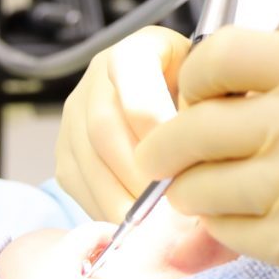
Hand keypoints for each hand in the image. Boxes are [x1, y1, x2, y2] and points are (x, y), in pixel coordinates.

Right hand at [55, 27, 191, 223]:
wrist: (173, 95)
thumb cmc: (201, 94)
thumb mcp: (213, 87)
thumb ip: (210, 110)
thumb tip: (206, 157)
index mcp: (137, 51)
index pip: (134, 81)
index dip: (155, 125)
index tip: (184, 159)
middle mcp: (96, 78)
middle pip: (104, 127)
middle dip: (139, 173)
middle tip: (172, 206)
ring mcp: (74, 114)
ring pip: (87, 161)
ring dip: (123, 198)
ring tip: (158, 226)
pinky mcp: (65, 151)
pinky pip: (77, 184)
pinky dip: (106, 209)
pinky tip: (136, 227)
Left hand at [137, 28, 278, 278]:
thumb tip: (215, 91)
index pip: (216, 56)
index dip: (191, 77)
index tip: (191, 95)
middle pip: (189, 129)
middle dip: (165, 145)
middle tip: (161, 154)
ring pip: (198, 189)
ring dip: (192, 191)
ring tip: (209, 190)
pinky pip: (230, 234)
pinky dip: (228, 227)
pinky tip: (253, 218)